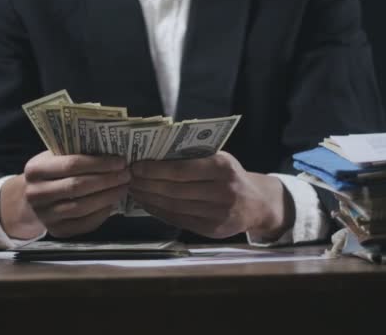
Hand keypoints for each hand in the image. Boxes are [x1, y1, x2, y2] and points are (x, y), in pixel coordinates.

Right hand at [7, 151, 129, 237]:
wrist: (33, 199)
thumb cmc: (51, 173)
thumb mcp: (55, 158)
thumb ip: (76, 154)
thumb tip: (111, 152)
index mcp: (35, 170)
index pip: (72, 164)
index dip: (99, 163)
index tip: (120, 162)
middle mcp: (36, 193)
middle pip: (78, 187)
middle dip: (107, 180)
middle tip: (126, 175)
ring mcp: (45, 215)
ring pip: (82, 207)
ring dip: (108, 197)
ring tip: (123, 188)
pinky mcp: (56, 230)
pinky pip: (84, 224)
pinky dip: (102, 214)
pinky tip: (112, 203)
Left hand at [129, 152, 293, 239]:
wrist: (256, 204)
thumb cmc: (230, 175)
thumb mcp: (219, 158)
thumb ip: (193, 156)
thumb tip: (154, 154)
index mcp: (222, 168)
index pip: (181, 170)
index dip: (155, 169)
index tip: (136, 166)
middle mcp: (221, 191)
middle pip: (174, 190)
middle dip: (147, 184)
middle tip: (129, 178)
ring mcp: (217, 213)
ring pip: (173, 206)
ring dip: (148, 198)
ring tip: (134, 189)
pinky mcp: (211, 229)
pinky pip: (177, 219)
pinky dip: (158, 211)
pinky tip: (146, 203)